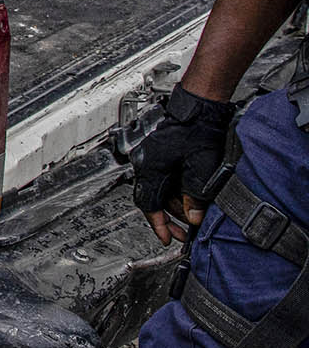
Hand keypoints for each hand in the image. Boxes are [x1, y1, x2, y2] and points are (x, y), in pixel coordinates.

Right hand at [133, 83, 234, 243]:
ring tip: (191, 214)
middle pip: (152, 200)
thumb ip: (195, 196)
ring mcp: (151, 157)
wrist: (200, 109)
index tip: (167, 238)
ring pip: (158, 190)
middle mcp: (146, 163)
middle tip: (184, 231)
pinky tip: (187, 196)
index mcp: (151, 168)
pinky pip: (162, 180)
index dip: (158, 224)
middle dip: (169, 218)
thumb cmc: (198, 131)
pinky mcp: (159, 154)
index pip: (148, 204)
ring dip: (173, 205)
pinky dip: (173, 192)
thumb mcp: (201, 169)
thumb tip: (193, 217)